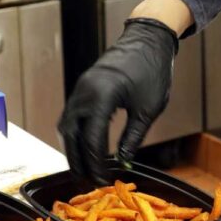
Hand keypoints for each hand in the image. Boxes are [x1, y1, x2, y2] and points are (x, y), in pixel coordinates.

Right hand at [58, 17, 177, 185]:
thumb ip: (132, 137)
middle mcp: (84, 92)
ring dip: (73, 149)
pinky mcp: (83, 86)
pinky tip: (84, 146)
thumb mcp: (148, 109)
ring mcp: (81, 88)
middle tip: (89, 181)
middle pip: (72, 136)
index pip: (91, 140)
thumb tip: (122, 162)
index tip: (102, 180)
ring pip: (67, 126)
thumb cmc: (153, 70)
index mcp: (101, 97)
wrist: (148, 39)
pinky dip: (75, 134)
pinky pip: (71, 115)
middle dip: (78, 162)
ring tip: (84, 169)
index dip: (95, 164)